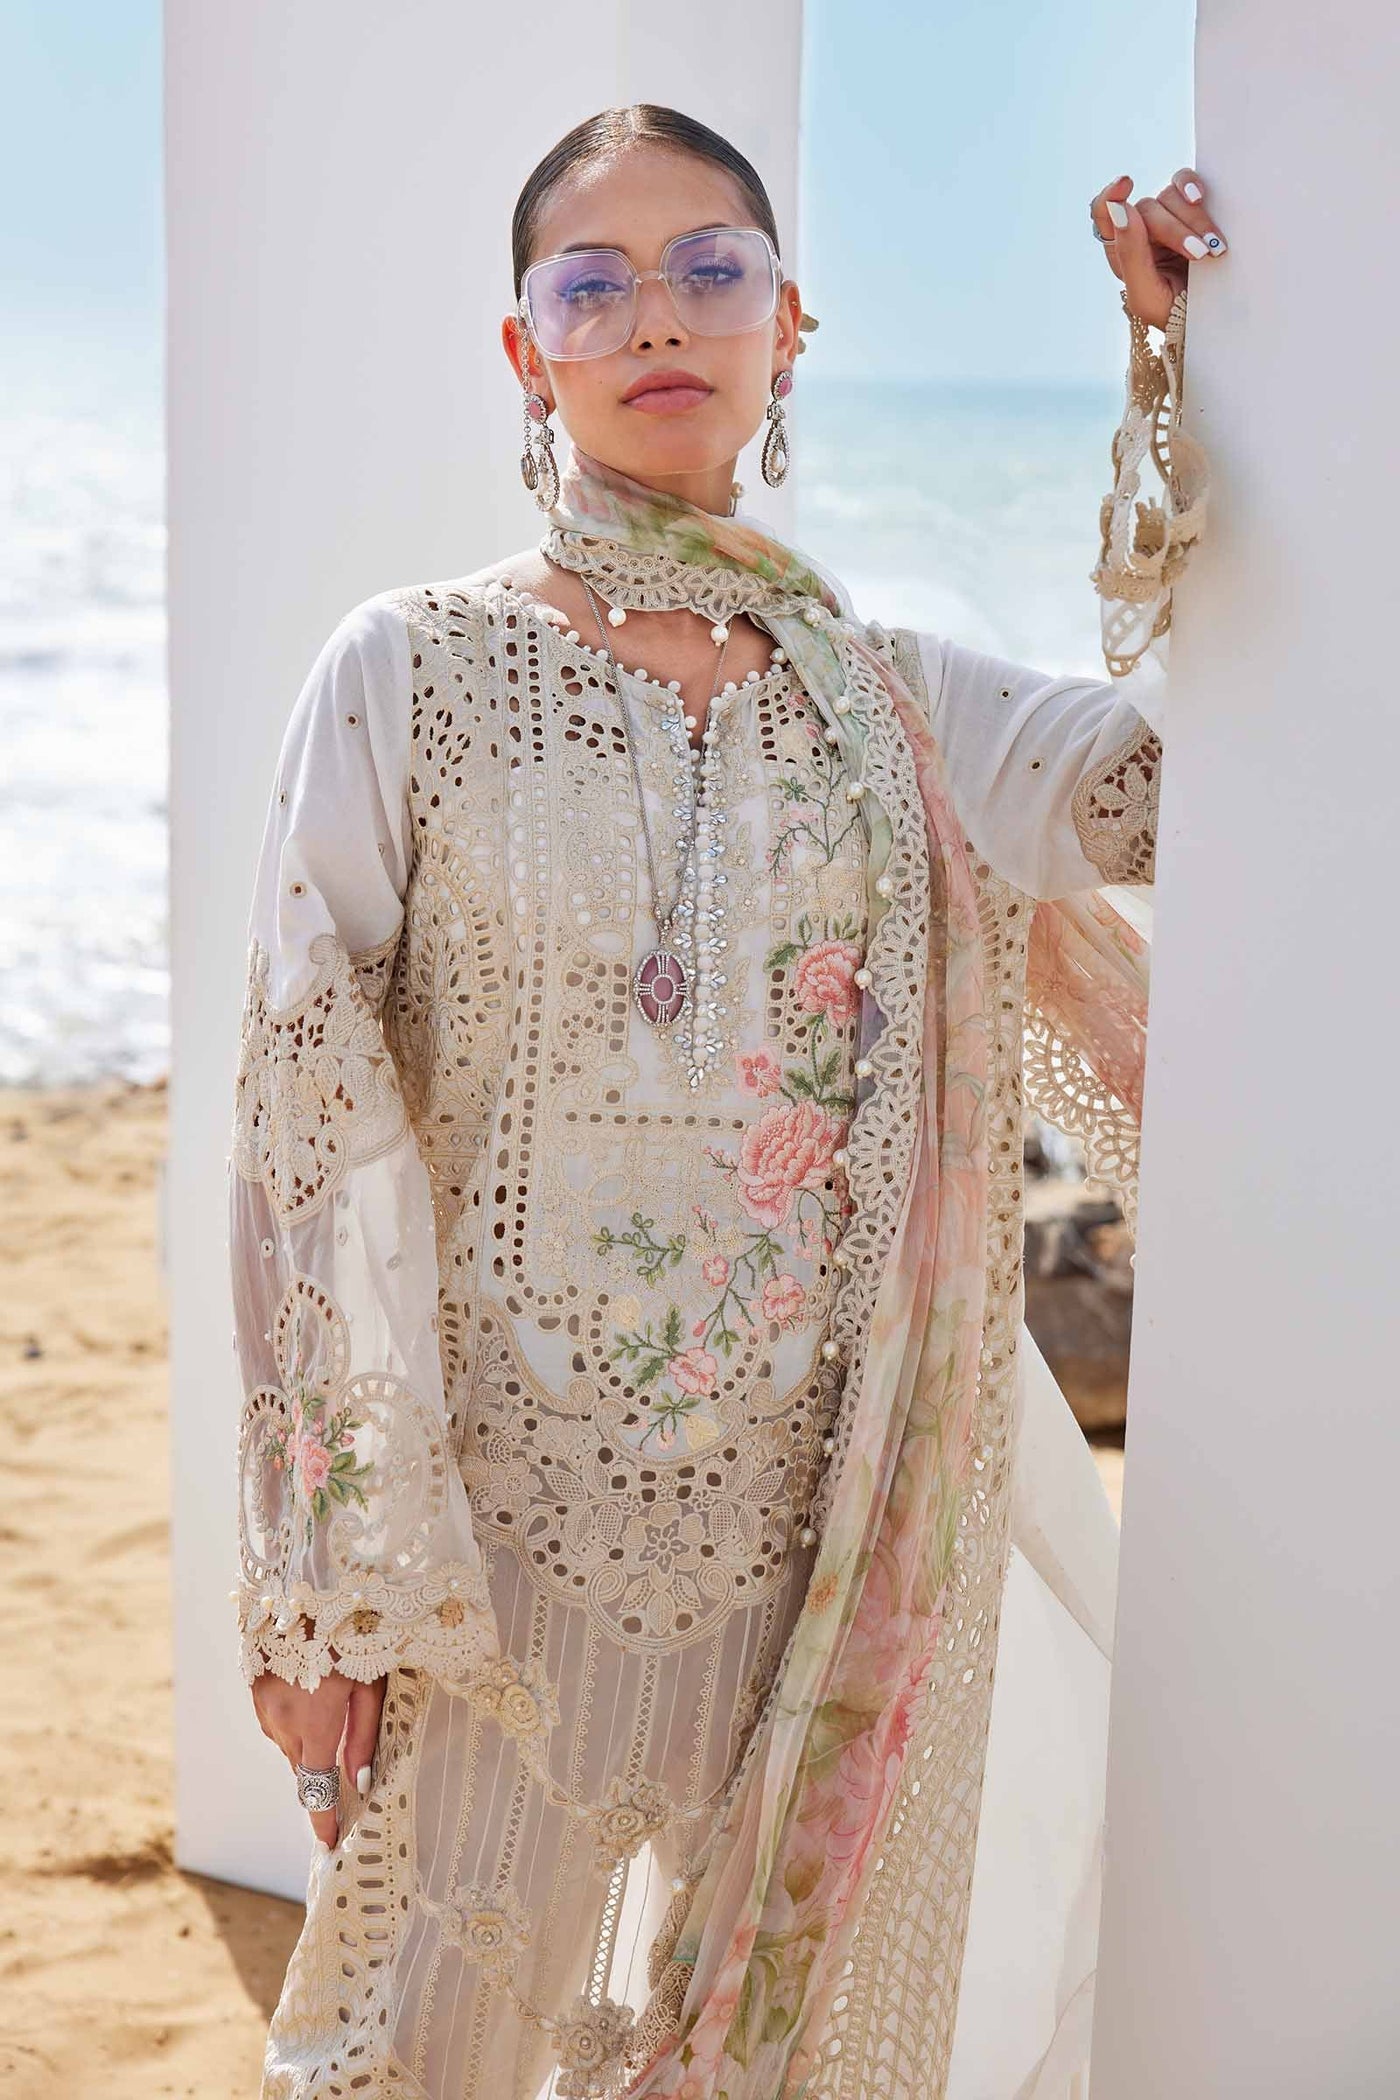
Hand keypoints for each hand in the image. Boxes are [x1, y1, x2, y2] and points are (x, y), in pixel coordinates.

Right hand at [252, 1649, 385, 1849]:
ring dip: (307, 1746)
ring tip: (330, 1720)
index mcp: (314, 1723)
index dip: (323, 1820)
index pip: (317, 1788)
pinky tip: (308, 1698)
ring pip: (287, 1745)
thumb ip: (362, 1736)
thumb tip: (357, 1782)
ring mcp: (263, 1705)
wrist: (304, 1586)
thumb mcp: (369, 1682)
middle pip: (302, 1768)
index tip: (329, 1844)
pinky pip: (274, 1722)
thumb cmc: (351, 1631)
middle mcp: (282, 1721)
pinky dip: (292, 1724)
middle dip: (320, 1777)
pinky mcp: (255, 1689)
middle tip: (344, 1780)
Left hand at [1090, 168, 1227, 329]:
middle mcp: (1140, 230)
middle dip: (1176, 231)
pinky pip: (1184, 183)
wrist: (1212, 315)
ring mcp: (1166, 216)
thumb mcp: (1146, 295)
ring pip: (1170, 197)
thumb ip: (1131, 255)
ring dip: (1196, 220)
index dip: (1110, 196)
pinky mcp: (1190, 207)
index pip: (1103, 214)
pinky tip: (1199, 199)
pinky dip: (1192, 187)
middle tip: (1199, 254)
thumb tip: (1122, 210)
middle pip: (1147, 209)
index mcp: (1122, 250)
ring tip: (1212, 248)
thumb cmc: (1174, 312)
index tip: (1125, 185)